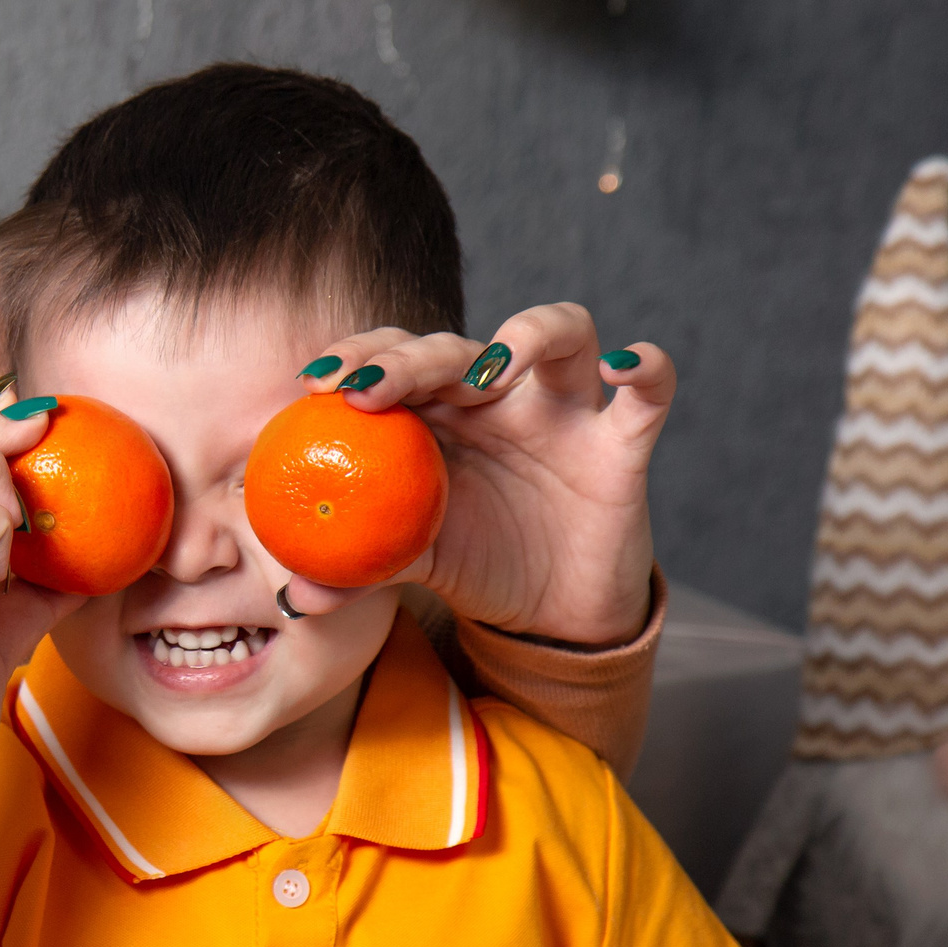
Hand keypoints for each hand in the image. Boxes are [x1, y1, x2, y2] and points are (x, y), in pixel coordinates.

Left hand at [284, 306, 670, 644]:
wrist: (549, 613)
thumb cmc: (471, 563)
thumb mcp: (409, 564)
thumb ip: (355, 570)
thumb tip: (298, 595)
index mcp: (436, 413)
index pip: (395, 359)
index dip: (358, 358)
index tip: (315, 384)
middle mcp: (498, 397)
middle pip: (458, 347)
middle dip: (411, 358)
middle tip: (369, 390)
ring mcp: (562, 412)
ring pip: (561, 334)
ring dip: (527, 336)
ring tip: (490, 372)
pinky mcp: (621, 443)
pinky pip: (649, 393)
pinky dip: (646, 368)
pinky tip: (623, 367)